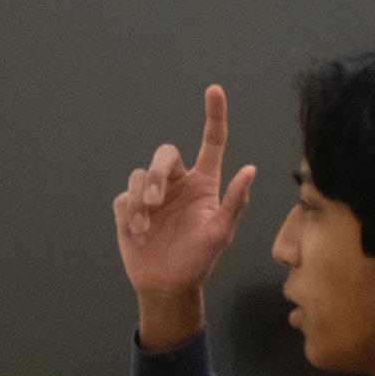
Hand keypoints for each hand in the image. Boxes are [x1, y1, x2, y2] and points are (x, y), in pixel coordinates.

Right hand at [112, 85, 256, 341]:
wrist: (166, 285)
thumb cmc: (199, 260)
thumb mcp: (221, 233)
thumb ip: (235, 201)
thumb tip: (250, 169)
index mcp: (203, 183)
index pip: (211, 142)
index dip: (213, 115)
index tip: (214, 90)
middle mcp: (177, 183)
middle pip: (164, 155)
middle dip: (156, 174)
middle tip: (154, 202)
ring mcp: (152, 195)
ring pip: (139, 174)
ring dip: (140, 198)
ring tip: (144, 226)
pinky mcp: (130, 208)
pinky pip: (124, 197)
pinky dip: (128, 212)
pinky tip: (136, 230)